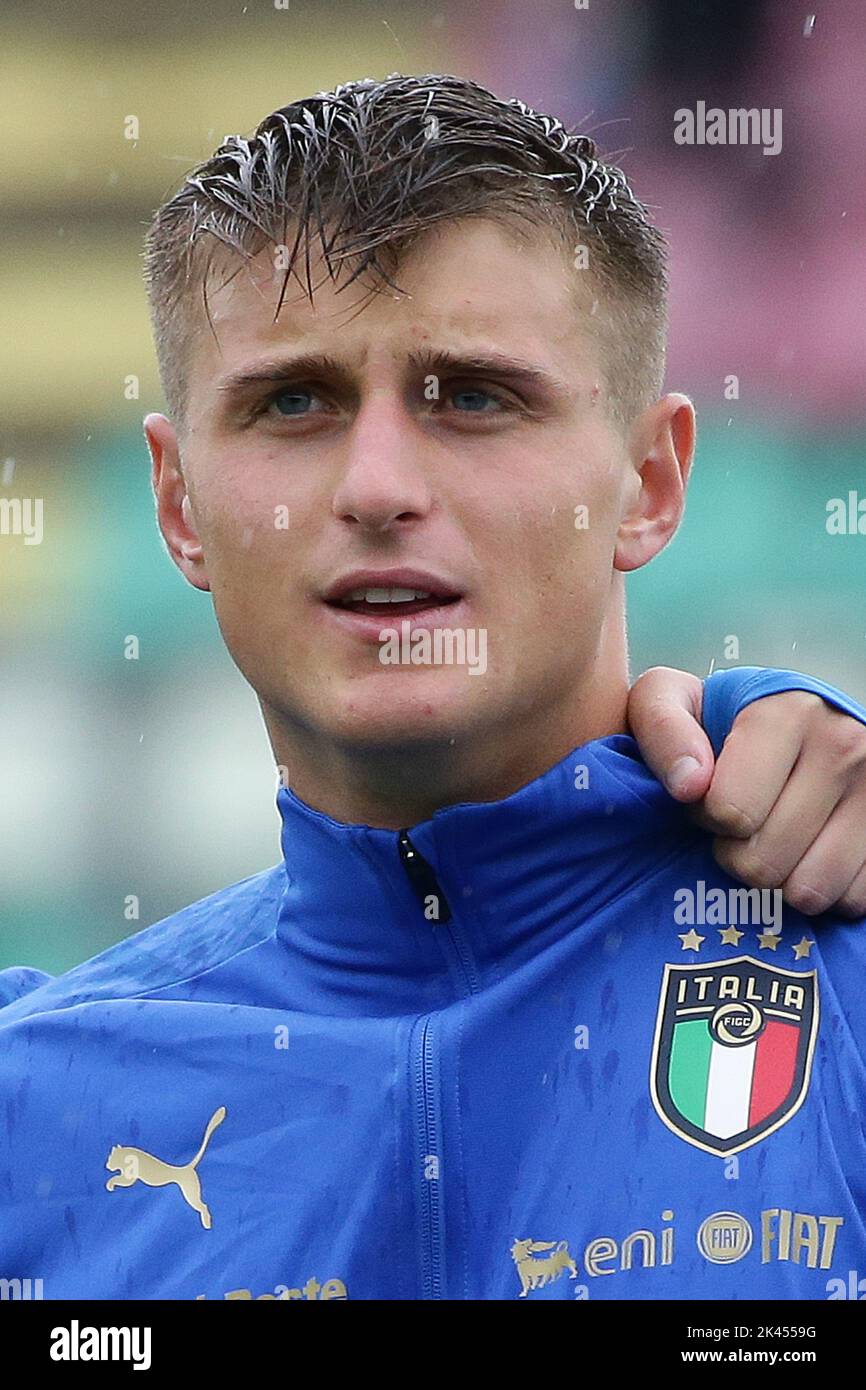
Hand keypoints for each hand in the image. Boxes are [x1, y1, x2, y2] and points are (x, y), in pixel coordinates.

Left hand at [628, 667, 865, 917]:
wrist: (803, 717)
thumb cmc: (725, 716)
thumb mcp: (674, 700)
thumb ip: (663, 728)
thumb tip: (689, 786)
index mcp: (787, 713)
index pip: (731, 813)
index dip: (707, 816)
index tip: (711, 796)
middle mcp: (844, 747)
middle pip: (764, 863)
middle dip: (737, 854)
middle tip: (741, 825)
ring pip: (809, 890)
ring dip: (780, 879)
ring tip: (773, 838)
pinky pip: (851, 900)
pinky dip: (824, 889)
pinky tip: (810, 853)